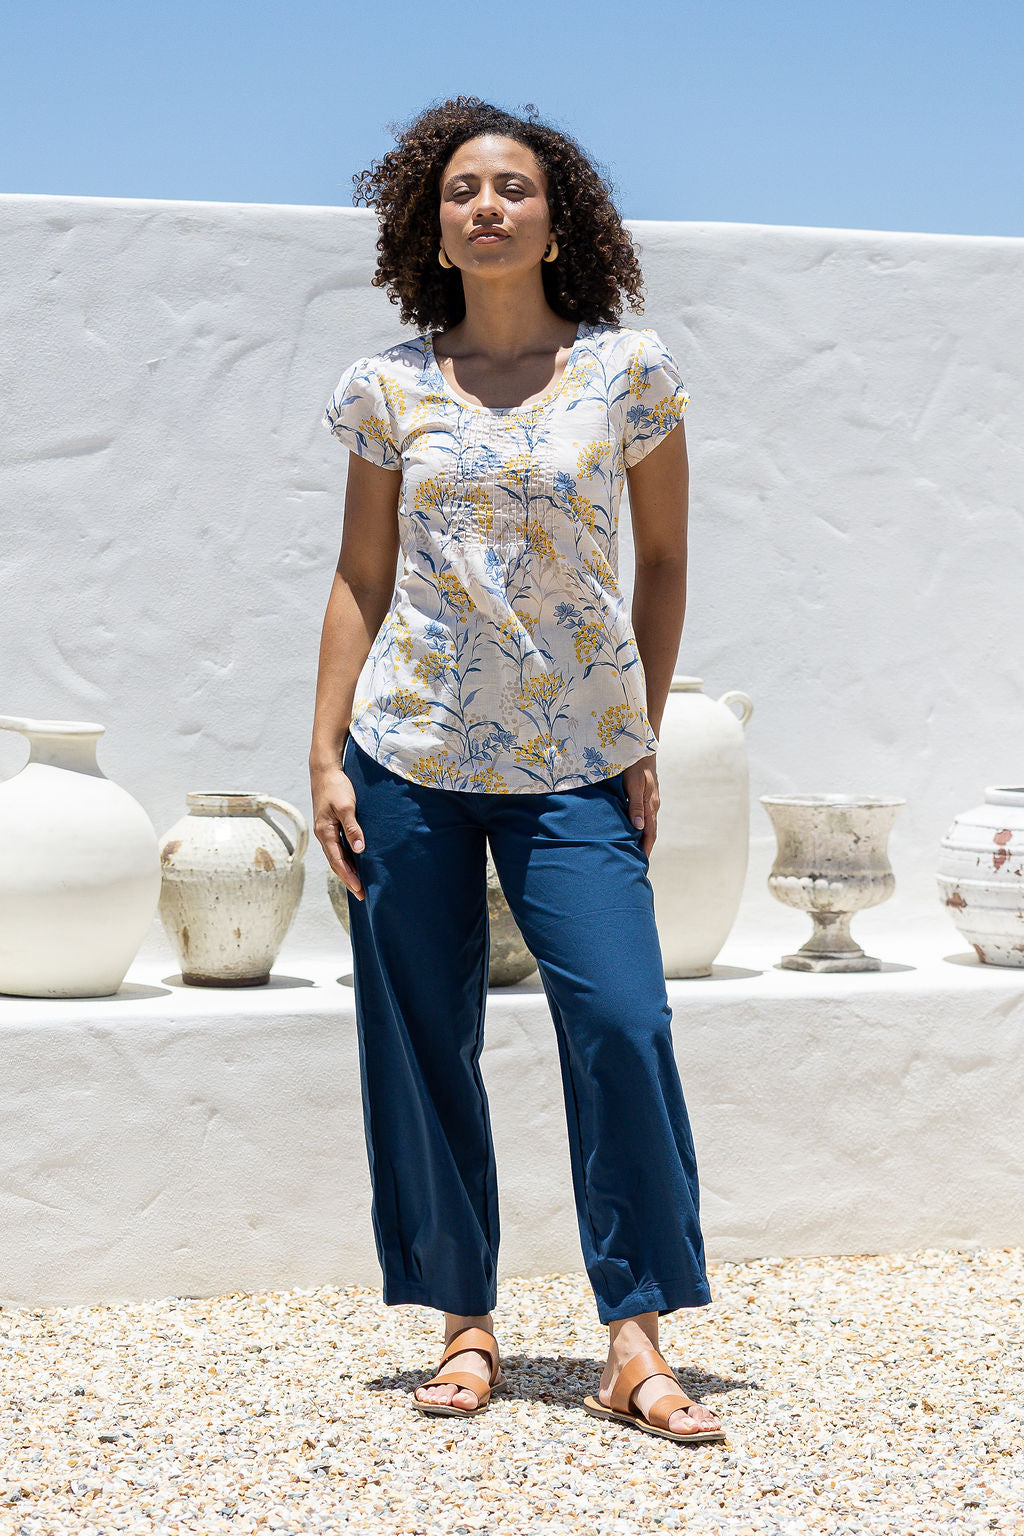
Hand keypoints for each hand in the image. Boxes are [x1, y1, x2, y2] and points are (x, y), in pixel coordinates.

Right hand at [310, 761, 366, 900]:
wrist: (324, 770)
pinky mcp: (330, 825)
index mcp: (325, 832)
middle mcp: (323, 834)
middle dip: (348, 879)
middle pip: (335, 863)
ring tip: (358, 884)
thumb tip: (359, 849)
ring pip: (336, 856)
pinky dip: (345, 858)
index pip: (338, 862)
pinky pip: (338, 847)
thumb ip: (352, 827)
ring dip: (347, 871)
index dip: (349, 877)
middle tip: (361, 895)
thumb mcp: (347, 806)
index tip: (359, 890)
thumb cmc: (336, 786)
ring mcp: (326, 830)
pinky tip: (354, 862)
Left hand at [622, 755, 658, 858]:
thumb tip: (638, 828)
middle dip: (645, 846)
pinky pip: (643, 815)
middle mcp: (652, 805)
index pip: (650, 833)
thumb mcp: (634, 786)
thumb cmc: (635, 766)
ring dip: (641, 837)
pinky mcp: (645, 795)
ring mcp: (650, 800)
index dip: (646, 848)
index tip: (642, 863)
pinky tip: (632, 829)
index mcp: (651, 806)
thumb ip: (635, 806)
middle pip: (650, 831)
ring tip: (634, 850)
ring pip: (647, 823)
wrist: (641, 748)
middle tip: (638, 862)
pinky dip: (639, 826)